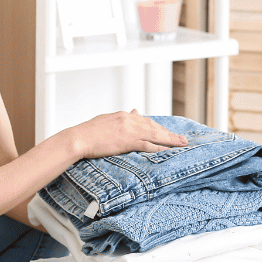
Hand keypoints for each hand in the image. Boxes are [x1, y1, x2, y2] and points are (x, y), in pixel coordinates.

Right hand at [66, 110, 186, 160]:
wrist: (79, 138)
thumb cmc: (88, 132)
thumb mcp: (107, 120)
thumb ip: (122, 118)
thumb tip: (135, 111)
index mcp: (124, 115)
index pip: (146, 120)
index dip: (159, 128)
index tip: (167, 132)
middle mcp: (129, 120)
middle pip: (155, 127)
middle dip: (170, 133)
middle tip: (182, 139)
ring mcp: (129, 130)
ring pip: (155, 135)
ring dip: (171, 140)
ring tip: (182, 144)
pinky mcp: (127, 141)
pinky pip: (148, 145)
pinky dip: (160, 148)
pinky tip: (168, 150)